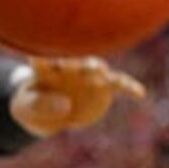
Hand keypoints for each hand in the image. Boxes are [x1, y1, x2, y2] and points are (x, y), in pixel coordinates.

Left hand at [11, 58, 146, 136]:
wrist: (47, 112)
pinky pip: (118, 84)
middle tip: (72, 62)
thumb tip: (65, 104)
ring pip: (96, 67)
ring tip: (100, 72)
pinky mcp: (103, 87)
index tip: (40, 56)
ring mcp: (87, 74)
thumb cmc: (33, 104)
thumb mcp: (29, 107)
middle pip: (73, 57)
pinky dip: (128, 86)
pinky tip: (139, 93)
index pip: (42, 55)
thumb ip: (43, 104)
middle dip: (74, 58)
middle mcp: (68, 64)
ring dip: (97, 67)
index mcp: (43, 64)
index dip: (41, 54)